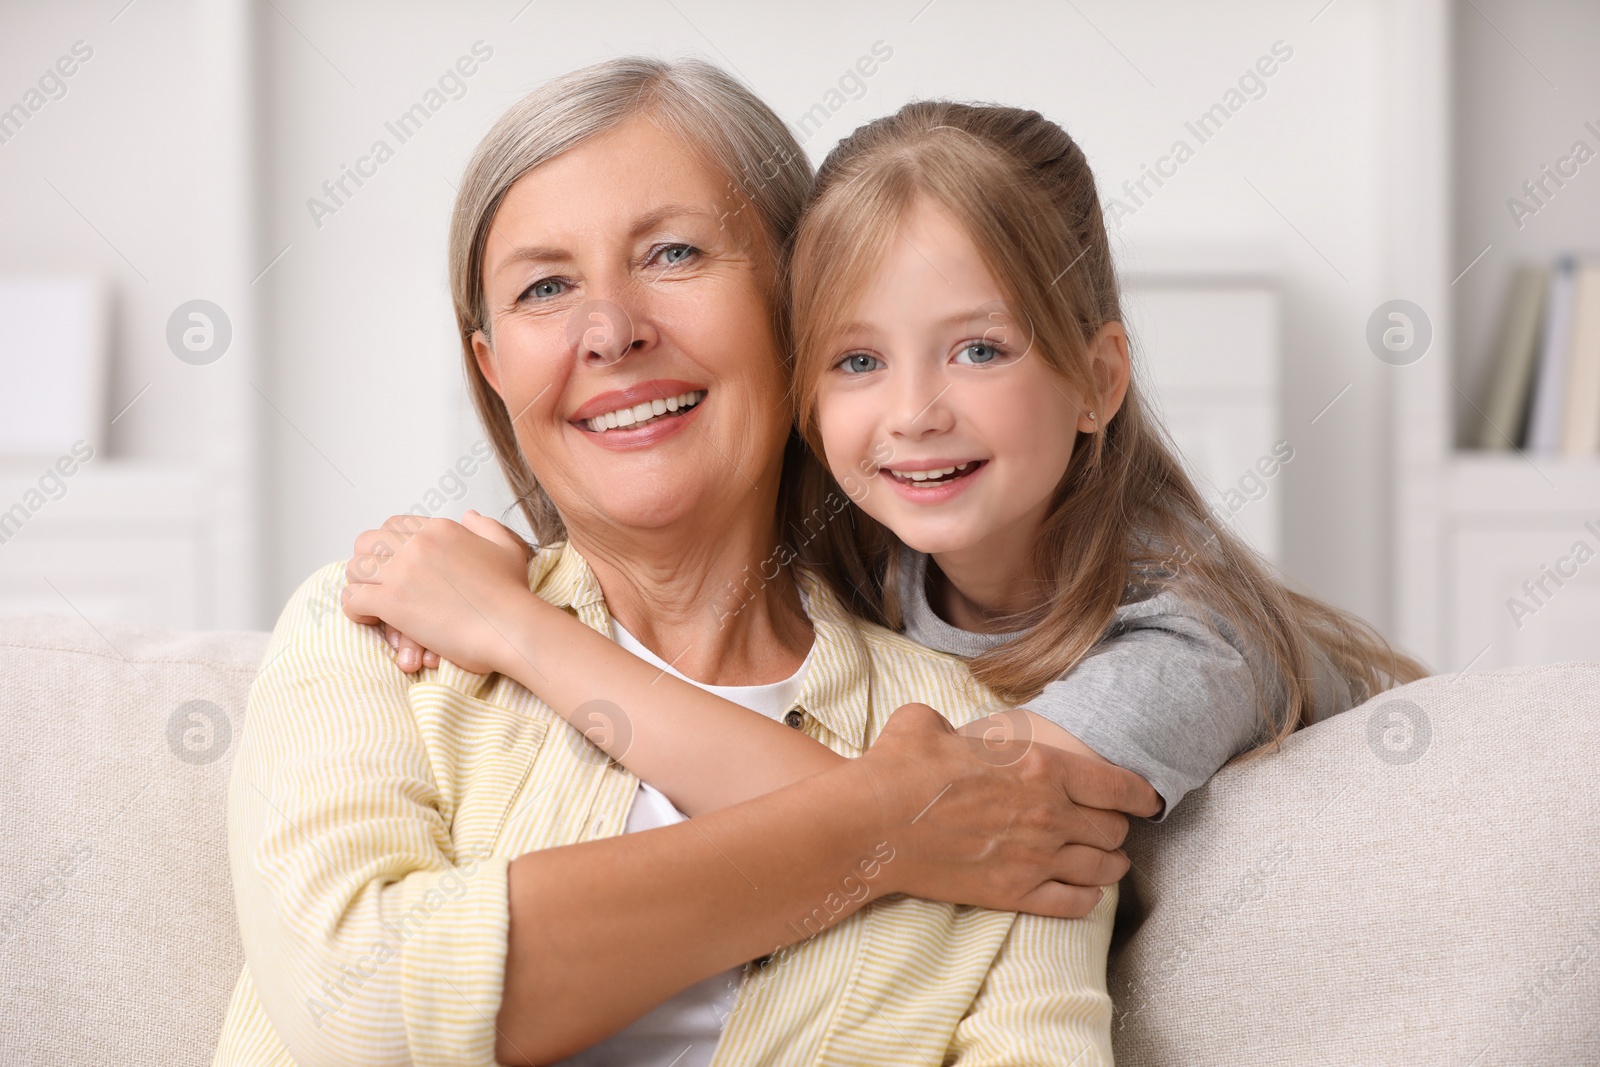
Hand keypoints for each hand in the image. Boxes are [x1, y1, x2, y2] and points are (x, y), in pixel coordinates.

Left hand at [342, 510, 533, 675]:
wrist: (511, 627)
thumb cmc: (512, 595)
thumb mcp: (507, 548)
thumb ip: (485, 526)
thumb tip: (469, 515)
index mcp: (440, 529)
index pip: (394, 525)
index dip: (389, 547)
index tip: (396, 568)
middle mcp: (417, 543)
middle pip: (366, 541)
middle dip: (368, 563)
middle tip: (379, 584)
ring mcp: (402, 571)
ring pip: (354, 569)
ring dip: (361, 586)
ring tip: (374, 604)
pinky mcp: (392, 601)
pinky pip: (353, 598)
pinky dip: (356, 611)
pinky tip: (372, 619)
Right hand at [855, 702, 1161, 918]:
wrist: (873, 823)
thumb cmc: (899, 766)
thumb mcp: (928, 723)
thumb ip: (953, 725)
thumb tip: (944, 731)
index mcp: (1041, 766)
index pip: (1117, 785)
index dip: (1139, 794)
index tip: (1145, 800)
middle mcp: (1050, 814)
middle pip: (1113, 830)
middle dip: (1117, 829)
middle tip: (1109, 828)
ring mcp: (1036, 858)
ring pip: (1102, 870)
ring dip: (1109, 865)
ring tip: (1106, 863)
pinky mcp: (1014, 894)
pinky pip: (1074, 905)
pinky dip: (1087, 899)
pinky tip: (1084, 893)